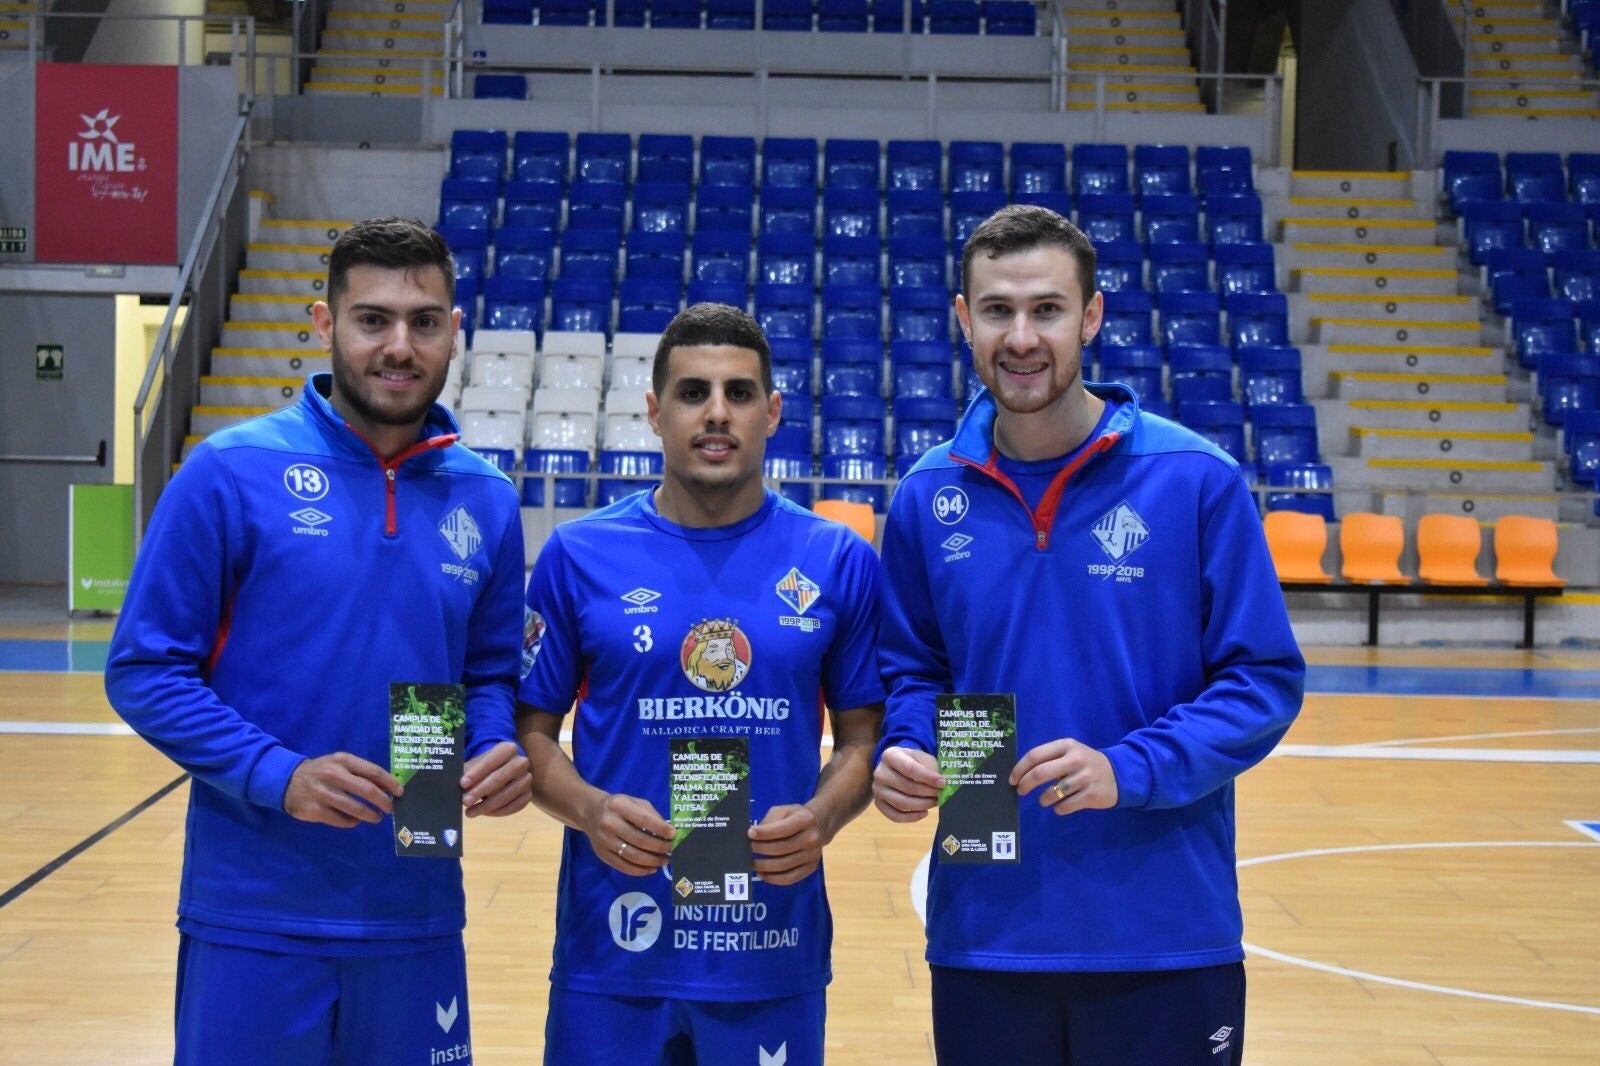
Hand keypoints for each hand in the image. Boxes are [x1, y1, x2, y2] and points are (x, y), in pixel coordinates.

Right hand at [283, 752, 401, 827]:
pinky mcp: (315, 810)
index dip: (390, 783)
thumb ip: (361, 772)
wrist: (288, 781)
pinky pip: (341, 820)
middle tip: (390, 809)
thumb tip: (388, 786)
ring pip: (355, 808)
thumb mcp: (339, 763)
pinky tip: (355, 820)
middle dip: (383, 801)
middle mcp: (333, 774)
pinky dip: (352, 822)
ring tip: (376, 818)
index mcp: (343, 760)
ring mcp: (323, 793)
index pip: (373, 771)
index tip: (400, 792)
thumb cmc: (322, 771)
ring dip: (370, 815)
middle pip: (367, 790)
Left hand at [461, 741, 531, 817]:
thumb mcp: (472, 768)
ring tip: (471, 812)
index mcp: (507, 749)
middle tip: (466, 801)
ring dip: (488, 805)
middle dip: (482, 790)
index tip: (462, 784)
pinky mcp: (528, 794)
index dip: (477, 772)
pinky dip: (499, 811)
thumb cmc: (480, 771)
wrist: (495, 775)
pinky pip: (516, 805)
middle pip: (501, 777)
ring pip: (509, 793)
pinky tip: (485, 813)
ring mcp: (527, 779)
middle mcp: (521, 762)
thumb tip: (462, 788)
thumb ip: (467, 776)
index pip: (492, 759)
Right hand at [581, 792, 672, 875]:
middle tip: (672, 850)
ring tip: (665, 861)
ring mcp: (604, 841)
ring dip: (652, 861)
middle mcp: (610, 823)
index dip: (660, 829)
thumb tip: (668, 832)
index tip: (674, 834)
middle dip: (660, 847)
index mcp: (619, 806)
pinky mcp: (602, 855)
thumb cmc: (619, 806)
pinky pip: (623, 866)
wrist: (590, 813)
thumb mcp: (634, 802)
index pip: (644, 820)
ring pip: (633, 856)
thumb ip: (651, 814)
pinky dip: (640, 871)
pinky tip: (652, 869)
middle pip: (640, 840)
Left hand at [749, 803, 823, 884]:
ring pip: (784, 865)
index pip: (782, 829)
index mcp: (805, 820)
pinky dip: (774, 879)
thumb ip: (769, 821)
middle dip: (761, 850)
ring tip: (752, 863)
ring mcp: (813, 855)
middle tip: (748, 849)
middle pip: (781, 848)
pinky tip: (763, 874)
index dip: (764, 833)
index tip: (749, 834)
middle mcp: (812, 838)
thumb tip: (753, 835)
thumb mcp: (783, 811)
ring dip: (764, 866)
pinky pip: (791, 878)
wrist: (819, 825)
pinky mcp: (811, 867)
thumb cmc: (795, 816)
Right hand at [872, 746, 943, 822]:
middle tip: (940, 794)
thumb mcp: (923, 758)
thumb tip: (941, 785)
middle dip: (927, 793)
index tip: (942, 783)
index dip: (927, 777)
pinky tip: (924, 813)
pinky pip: (895, 816)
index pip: (909, 769)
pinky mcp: (879, 803)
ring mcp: (877, 789)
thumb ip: (931, 769)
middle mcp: (880, 773)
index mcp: (890, 756)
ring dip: (922, 805)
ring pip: (901, 803)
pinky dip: (911, 817)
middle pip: (906, 787)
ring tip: (934, 802)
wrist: (898, 766)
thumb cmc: (913, 761)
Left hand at [1010, 738, 1118, 814]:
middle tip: (1021, 791)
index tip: (1012, 779)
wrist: (1119, 774)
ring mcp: (1085, 777)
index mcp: (1067, 745)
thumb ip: (1050, 759)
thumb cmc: (1086, 763)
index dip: (1020, 768)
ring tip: (1044, 800)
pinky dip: (1058, 809)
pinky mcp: (1092, 795)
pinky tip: (1059, 806)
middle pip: (1040, 773)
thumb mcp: (1070, 753)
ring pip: (1052, 792)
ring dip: (1043, 799)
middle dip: (1025, 784)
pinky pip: (1065, 806)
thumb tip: (1021, 774)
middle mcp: (1075, 759)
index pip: (1035, 755)